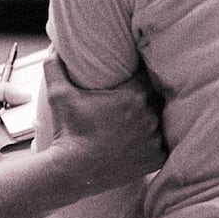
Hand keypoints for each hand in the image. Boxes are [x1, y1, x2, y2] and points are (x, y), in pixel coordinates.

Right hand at [36, 56, 165, 194]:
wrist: (72, 171)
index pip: (150, 75)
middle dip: (150, 94)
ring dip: (155, 116)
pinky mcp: (156, 158)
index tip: (135, 75)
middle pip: (159, 96)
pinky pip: (165, 143)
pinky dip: (157, 140)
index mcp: (134, 95)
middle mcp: (149, 115)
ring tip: (141, 117)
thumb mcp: (58, 94)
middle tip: (137, 96)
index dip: (144, 73)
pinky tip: (146, 137)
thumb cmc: (67, 130)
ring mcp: (154, 138)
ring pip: (164, 119)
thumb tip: (53, 45)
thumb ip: (55, 65)